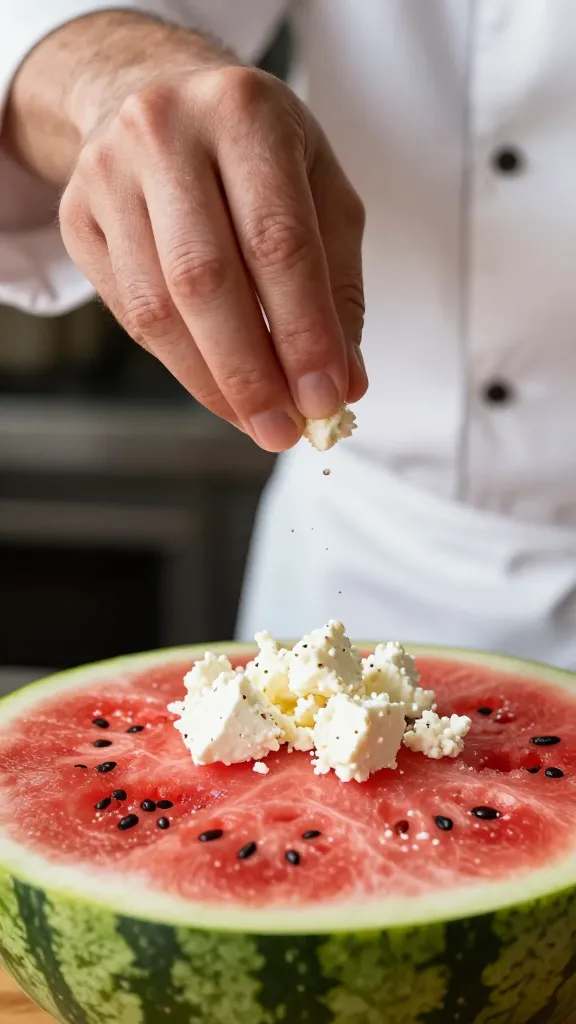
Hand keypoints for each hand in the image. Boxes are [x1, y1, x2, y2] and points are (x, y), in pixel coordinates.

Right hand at [59, 64, 366, 449]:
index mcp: (243, 112)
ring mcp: (107, 174)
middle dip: (251, 373)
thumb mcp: (321, 191)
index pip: (277, 243)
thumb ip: (338, 285)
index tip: (326, 398)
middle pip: (205, 279)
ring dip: (211, 382)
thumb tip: (344, 381)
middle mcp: (163, 132)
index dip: (303, 332)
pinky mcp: (76, 216)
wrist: (158, 97)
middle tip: (284, 431)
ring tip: (255, 421)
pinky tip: (217, 387)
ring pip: (157, 307)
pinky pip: (130, 312)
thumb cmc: (256, 151)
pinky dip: (179, 364)